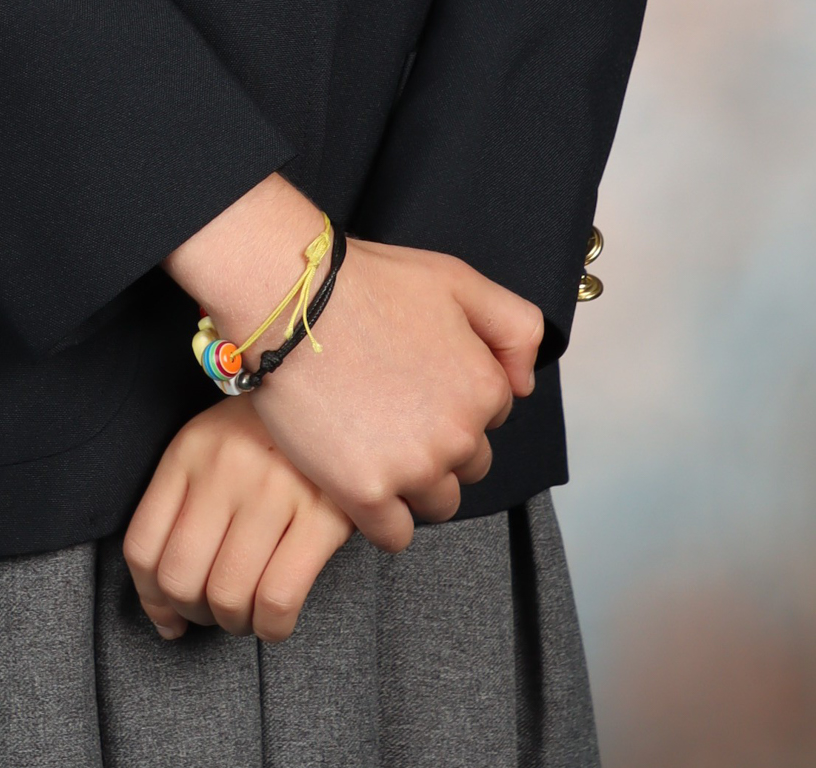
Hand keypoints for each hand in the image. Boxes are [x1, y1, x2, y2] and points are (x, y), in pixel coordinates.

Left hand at [123, 399, 354, 643]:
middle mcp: (225, 468)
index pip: (142, 548)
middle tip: (216, 612)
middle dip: (194, 614)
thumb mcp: (211, 446)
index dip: (151, 599)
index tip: (171, 617)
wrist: (337, 391)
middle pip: (180, 579)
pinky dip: (271, 626)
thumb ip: (182, 509)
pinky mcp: (323, 514)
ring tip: (249, 612)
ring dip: (235, 623)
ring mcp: (274, 490)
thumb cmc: (269, 436)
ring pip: (228, 596)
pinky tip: (276, 617)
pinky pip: (278, 598)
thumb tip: (164, 611)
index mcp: (190, 450)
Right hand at [167, 178, 543, 552]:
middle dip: (438, 444)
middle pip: (467, 466)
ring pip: (436, 503)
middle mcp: (459, 435)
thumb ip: (514, 327)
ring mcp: (413, 468)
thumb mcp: (458, 280)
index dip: (453, 400)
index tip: (418, 381)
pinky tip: (360, 479)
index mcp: (484, 388)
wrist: (290, 299)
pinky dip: (382, 517)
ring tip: (373, 440)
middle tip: (392, 409)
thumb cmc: (369, 284)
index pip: (490, 419)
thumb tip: (524, 384)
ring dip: (413, 483)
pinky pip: (394, 535)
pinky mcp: (365, 493)